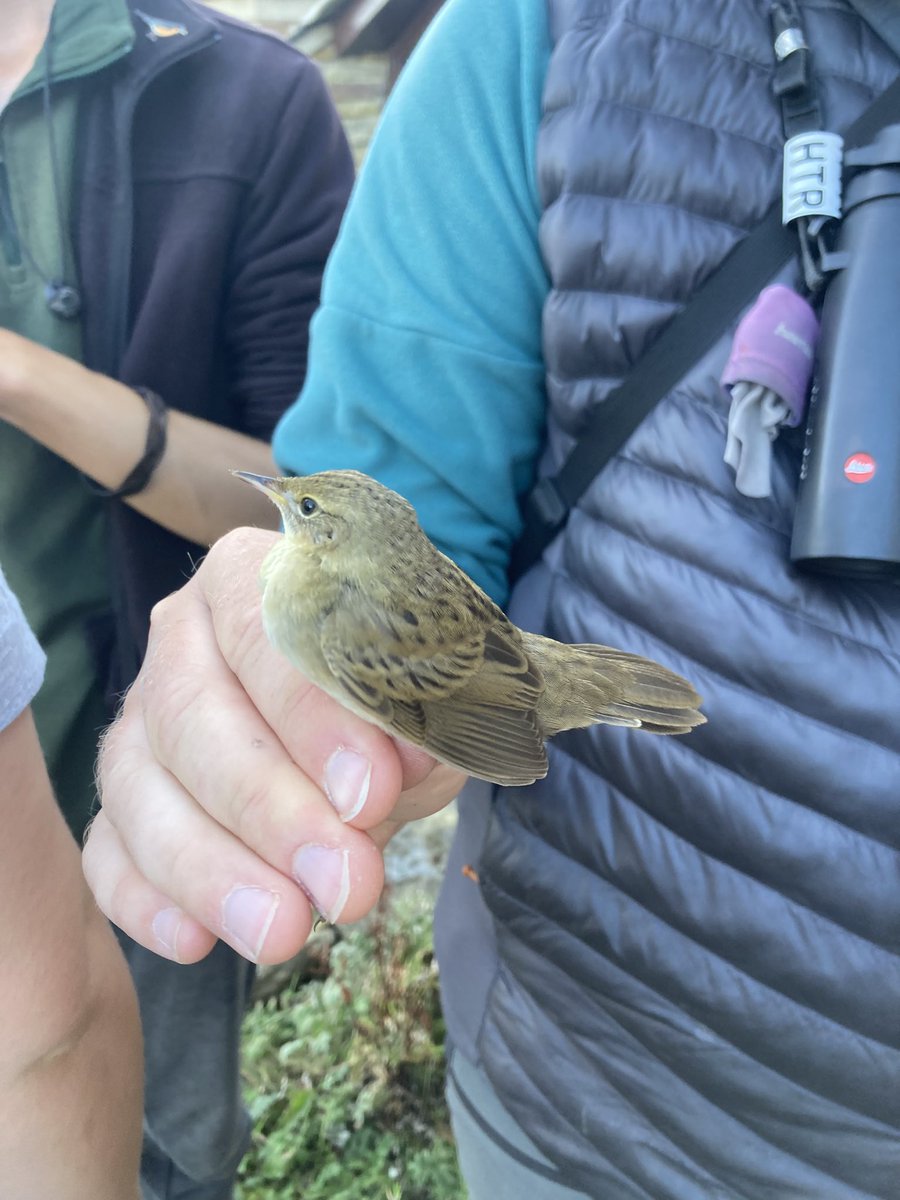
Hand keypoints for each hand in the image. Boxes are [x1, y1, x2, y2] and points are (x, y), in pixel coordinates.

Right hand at [82, 527, 464, 965]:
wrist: (363, 733)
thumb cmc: (391, 703)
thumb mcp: (422, 704)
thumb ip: (415, 722)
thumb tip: (405, 759)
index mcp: (254, 582)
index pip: (264, 636)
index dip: (311, 718)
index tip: (369, 793)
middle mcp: (179, 639)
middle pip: (191, 716)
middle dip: (269, 810)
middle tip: (346, 884)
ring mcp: (138, 719)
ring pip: (139, 789)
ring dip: (211, 871)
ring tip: (284, 931)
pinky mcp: (121, 800)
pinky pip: (107, 850)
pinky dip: (143, 899)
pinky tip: (198, 942)